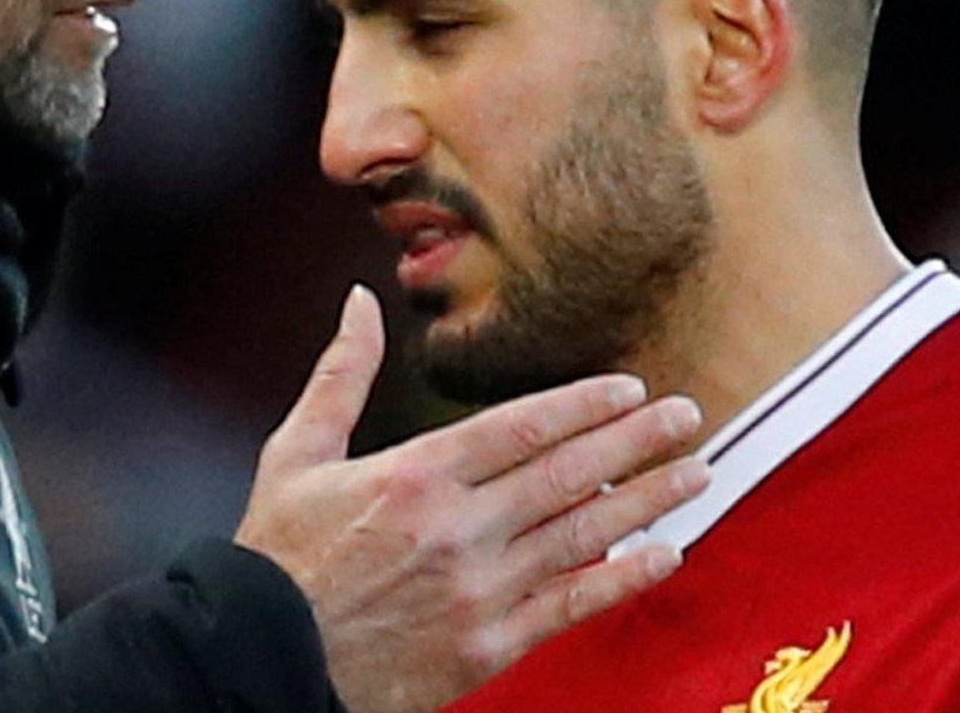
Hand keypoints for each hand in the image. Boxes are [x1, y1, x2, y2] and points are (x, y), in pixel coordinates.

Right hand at [233, 285, 705, 712]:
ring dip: (648, 500)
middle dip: (637, 440)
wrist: (263, 657)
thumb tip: (359, 301)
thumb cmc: (276, 558)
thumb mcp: (294, 454)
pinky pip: (570, 605)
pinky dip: (622, 579)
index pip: (522, 426)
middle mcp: (458, 528)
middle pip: (568, 473)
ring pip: (583, 534)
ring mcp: (478, 589)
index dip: (586, 405)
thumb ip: (340, 375)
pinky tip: (663, 555)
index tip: (630, 388)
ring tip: (696, 474)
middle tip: (688, 416)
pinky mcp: (486, 645)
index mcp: (415, 475)